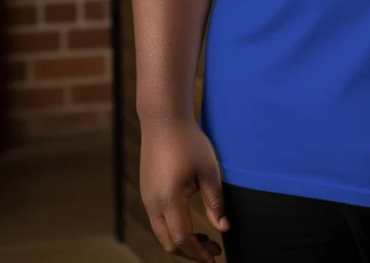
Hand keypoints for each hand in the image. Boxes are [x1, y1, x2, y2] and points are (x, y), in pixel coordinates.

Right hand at [139, 116, 228, 261]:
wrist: (163, 120)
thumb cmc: (189, 142)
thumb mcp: (208, 170)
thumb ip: (215, 202)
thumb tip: (223, 228)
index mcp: (169, 200)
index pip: (183, 239)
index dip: (198, 252)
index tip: (214, 257)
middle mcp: (153, 204)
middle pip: (168, 243)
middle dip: (190, 252)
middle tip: (213, 249)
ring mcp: (146, 199)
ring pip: (161, 234)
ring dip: (181, 241)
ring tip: (204, 237)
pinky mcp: (146, 192)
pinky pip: (157, 221)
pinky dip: (173, 229)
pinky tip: (188, 222)